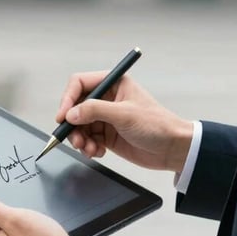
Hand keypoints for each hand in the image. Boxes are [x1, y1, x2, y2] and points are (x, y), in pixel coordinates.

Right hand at [56, 72, 193, 172]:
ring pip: (79, 125)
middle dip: (73, 124)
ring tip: (88, 149)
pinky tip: (98, 152)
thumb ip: (95, 111)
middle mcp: (107, 98)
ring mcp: (106, 117)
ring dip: (79, 139)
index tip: (63, 116)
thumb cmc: (157, 125)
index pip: (80, 84)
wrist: (173, 149)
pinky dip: (88, 147)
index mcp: (113, 83)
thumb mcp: (125, 115)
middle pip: (76, 107)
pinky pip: (87, 139)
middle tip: (75, 139)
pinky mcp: (107, 134)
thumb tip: (71, 113)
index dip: (68, 99)